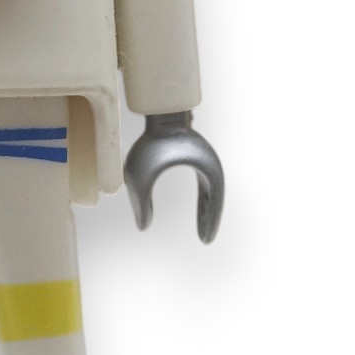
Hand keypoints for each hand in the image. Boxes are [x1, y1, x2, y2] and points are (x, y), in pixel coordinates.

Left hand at [123, 112, 223, 242]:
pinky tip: (198, 210)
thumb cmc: (152, 142)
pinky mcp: (194, 157)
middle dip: (209, 219)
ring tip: (203, 229)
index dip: (209, 222)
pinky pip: (202, 185)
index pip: (213, 202)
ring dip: (207, 210)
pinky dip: (202, 200)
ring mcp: (202, 160)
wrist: (159, 113)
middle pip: (214, 200)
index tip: (205, 241)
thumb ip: (141, 202)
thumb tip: (143, 227)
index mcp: (204, 170)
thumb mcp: (141, 175)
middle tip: (205, 240)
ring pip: (210, 193)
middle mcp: (208, 165)